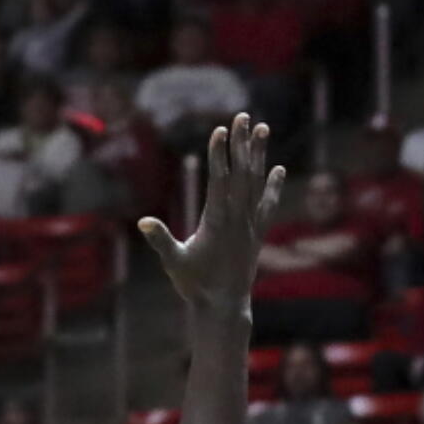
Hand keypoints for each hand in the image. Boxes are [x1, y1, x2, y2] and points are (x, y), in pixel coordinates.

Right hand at [140, 113, 284, 311]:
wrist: (224, 307)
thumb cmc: (196, 286)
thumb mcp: (175, 262)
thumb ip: (161, 240)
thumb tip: (144, 222)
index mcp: (217, 220)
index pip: (220, 178)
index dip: (220, 153)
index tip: (220, 129)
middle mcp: (238, 217)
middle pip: (242, 172)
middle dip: (241, 143)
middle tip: (243, 116)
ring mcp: (250, 224)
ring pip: (257, 182)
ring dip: (259, 155)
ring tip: (263, 128)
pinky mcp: (258, 234)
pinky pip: (268, 204)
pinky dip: (273, 186)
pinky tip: (279, 169)